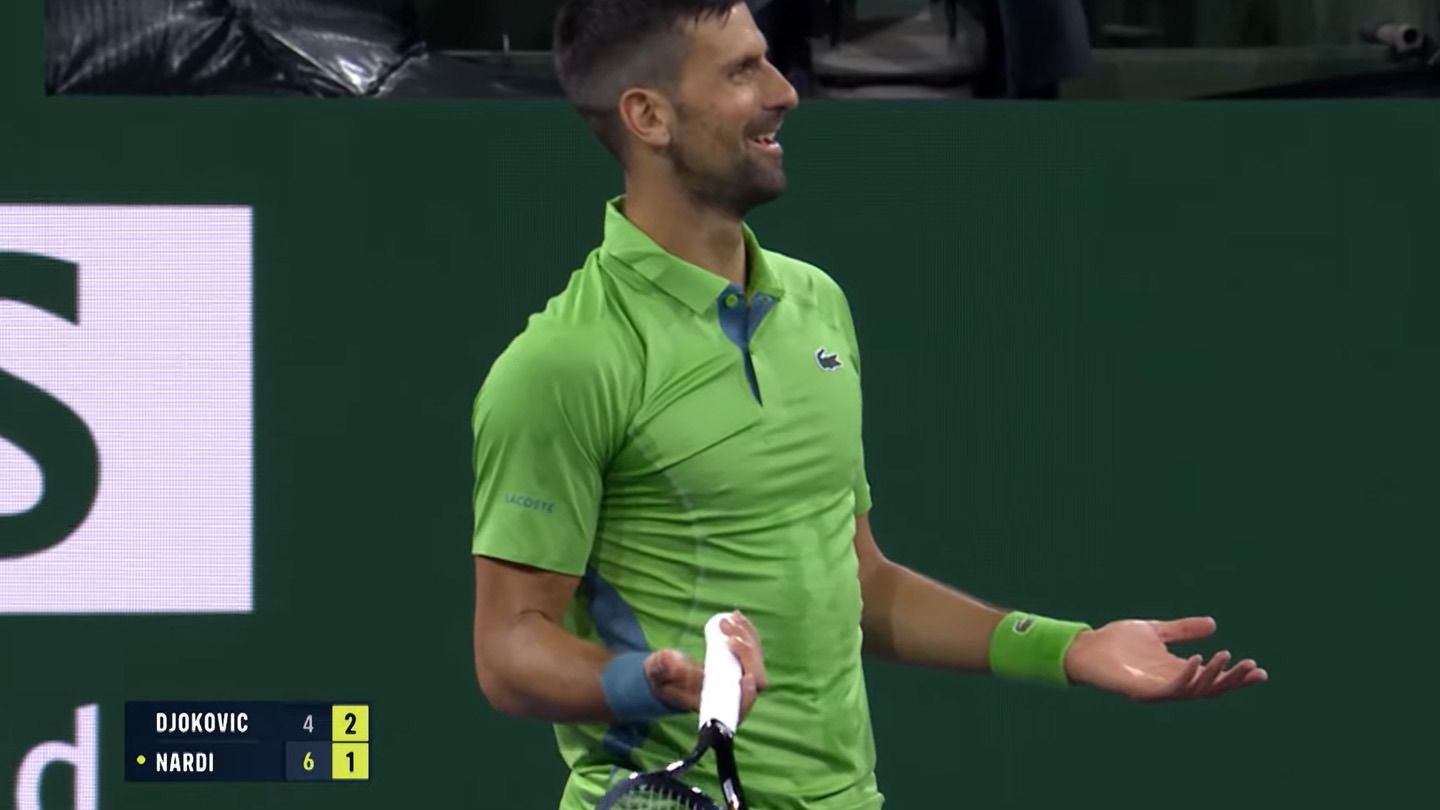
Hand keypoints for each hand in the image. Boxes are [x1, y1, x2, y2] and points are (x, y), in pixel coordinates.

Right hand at [644, 611, 768, 719]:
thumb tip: (677, 663)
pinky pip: (750, 647)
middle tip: (728, 632)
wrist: (666, 672)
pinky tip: (736, 616)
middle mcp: (731, 694)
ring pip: (755, 659)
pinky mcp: (738, 662)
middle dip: (746, 652)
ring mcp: (737, 677)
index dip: (747, 695)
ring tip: (729, 619)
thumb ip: (664, 667)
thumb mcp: (658, 672)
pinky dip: (745, 630)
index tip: (747, 677)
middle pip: (754, 677)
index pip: (740, 707)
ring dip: (746, 636)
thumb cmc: (661, 679)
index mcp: (715, 706)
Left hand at [1063, 616, 1267, 701]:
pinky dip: (1186, 676)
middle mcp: (1171, 683)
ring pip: (1194, 690)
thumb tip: (1213, 624)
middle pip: (1210, 688)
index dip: (1236, 676)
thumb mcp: (1156, 631)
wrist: (1085, 646)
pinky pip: (1170, 688)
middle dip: (1233, 680)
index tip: (1261, 671)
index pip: (1213, 678)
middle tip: (1254, 669)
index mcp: (1176, 671)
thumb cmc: (1116, 642)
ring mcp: (1157, 689)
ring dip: (1213, 676)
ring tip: (1229, 658)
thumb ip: (1182, 629)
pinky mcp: (1142, 690)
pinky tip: (1197, 659)